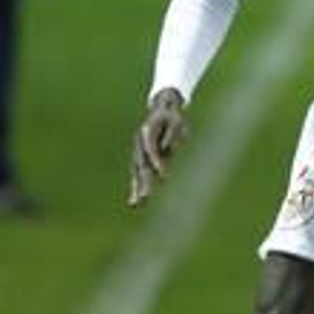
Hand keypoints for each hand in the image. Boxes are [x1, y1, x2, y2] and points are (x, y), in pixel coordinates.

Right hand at [128, 88, 187, 207]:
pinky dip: (138, 186)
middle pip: (142, 165)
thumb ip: (173, 133)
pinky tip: (137, 200)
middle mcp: (141, 144)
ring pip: (138, 172)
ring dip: (137, 188)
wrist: (163, 110)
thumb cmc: (173, 116)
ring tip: (136, 204)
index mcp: (147, 131)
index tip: (164, 176)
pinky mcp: (144, 158)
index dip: (157, 162)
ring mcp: (141, 151)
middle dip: (143, 182)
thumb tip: (169, 147)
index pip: (151, 150)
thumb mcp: (177, 121)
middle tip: (145, 198)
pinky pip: (140, 174)